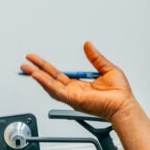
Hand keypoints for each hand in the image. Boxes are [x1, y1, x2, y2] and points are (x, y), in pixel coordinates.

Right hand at [20, 42, 136, 120]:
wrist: (124, 104)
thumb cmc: (119, 93)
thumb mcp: (106, 68)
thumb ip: (95, 57)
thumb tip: (88, 45)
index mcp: (79, 85)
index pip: (57, 75)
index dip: (46, 67)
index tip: (36, 60)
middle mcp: (73, 92)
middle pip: (50, 80)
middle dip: (37, 71)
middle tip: (24, 64)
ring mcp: (72, 97)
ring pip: (50, 86)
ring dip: (38, 77)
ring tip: (27, 69)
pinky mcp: (74, 100)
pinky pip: (57, 91)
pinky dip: (46, 84)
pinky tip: (38, 76)